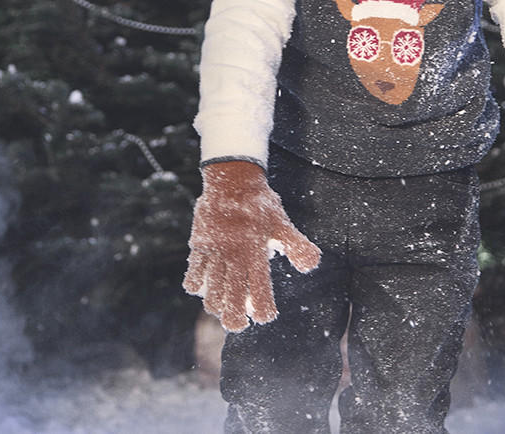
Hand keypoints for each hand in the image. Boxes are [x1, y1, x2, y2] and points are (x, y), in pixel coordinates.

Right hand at [183, 160, 320, 331]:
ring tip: (225, 309)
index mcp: (256, 252)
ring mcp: (214, 253)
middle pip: (230, 301)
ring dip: (217, 307)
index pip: (259, 292)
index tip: (264, 316)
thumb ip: (298, 246)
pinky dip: (198, 288)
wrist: (232, 180)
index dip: (262, 311)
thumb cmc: (261, 204)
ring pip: (210, 294)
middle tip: (240, 324)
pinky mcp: (199, 248)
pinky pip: (193, 277)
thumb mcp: (283, 223)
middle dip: (235, 320)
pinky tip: (206, 287)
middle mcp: (233, 256)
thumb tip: (310, 265)